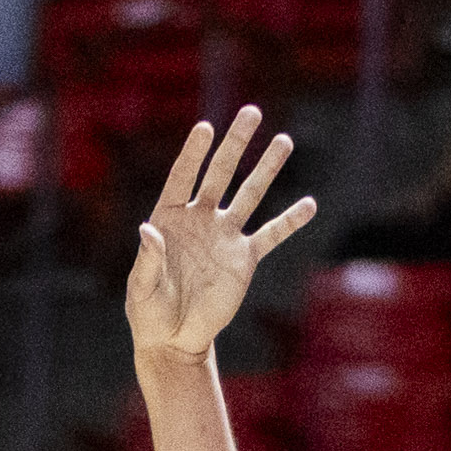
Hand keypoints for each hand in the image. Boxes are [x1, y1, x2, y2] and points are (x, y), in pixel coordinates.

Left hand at [124, 108, 314, 363]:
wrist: (175, 338)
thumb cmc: (149, 311)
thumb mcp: (141, 287)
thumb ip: (147, 259)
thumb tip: (147, 230)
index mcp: (168, 219)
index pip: (182, 177)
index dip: (193, 153)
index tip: (206, 128)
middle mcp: (199, 219)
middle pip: (219, 174)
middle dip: (235, 144)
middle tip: (251, 112)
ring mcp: (224, 236)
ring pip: (249, 195)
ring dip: (266, 168)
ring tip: (284, 140)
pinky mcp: (244, 258)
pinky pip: (271, 235)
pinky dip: (289, 221)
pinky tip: (309, 204)